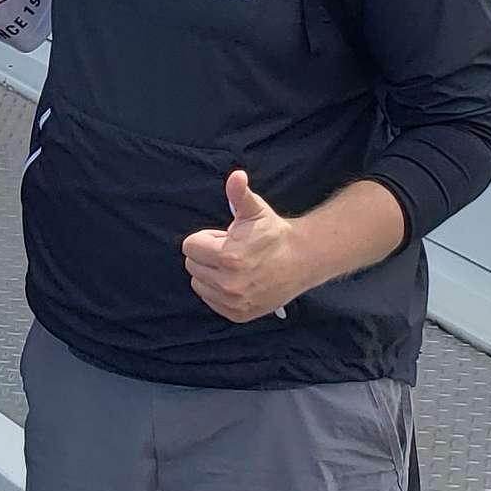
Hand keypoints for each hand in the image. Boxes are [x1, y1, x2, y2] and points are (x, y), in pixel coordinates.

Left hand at [181, 170, 307, 323]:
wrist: (301, 260)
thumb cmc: (274, 234)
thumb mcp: (255, 210)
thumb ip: (239, 193)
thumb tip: (236, 176)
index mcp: (227, 257)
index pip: (189, 247)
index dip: (205, 238)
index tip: (224, 237)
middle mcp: (228, 283)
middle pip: (192, 265)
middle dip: (207, 255)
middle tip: (231, 250)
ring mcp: (233, 302)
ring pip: (199, 284)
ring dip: (210, 273)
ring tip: (234, 265)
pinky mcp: (238, 314)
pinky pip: (210, 300)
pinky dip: (217, 290)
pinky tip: (236, 280)